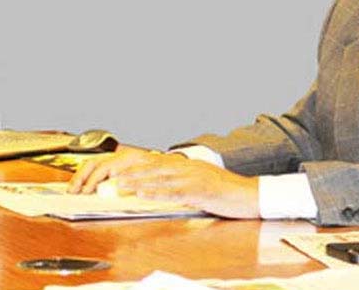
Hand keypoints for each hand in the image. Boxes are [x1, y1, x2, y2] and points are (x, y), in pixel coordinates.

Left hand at [68, 147, 259, 218]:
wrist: (249, 195)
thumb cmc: (224, 192)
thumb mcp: (199, 183)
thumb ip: (178, 182)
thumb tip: (155, 186)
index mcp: (185, 165)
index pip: (152, 163)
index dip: (131, 166)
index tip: (112, 171)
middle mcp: (186, 167)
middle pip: (151, 167)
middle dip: (127, 172)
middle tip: (108, 176)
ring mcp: (193, 178)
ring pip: (159, 178)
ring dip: (136, 180)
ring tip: (117, 184)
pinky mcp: (199, 191)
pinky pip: (173, 192)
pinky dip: (156, 192)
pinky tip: (142, 193)